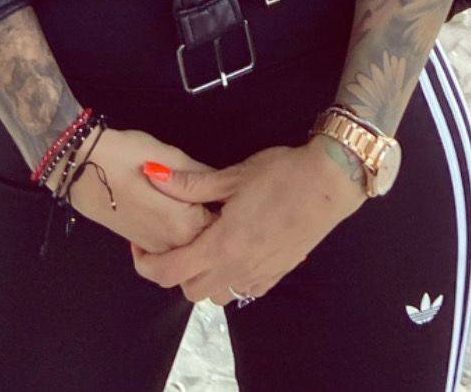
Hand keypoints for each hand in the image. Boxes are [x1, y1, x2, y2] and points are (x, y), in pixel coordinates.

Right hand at [47, 127, 219, 252]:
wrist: (80, 166)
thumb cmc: (126, 156)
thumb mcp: (171, 157)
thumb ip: (202, 177)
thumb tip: (225, 185)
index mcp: (187, 225)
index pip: (226, 226)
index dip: (233, 209)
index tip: (235, 194)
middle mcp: (174, 246)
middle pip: (210, 243)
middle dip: (218, 226)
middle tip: (218, 198)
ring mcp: (156, 249)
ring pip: (190, 249)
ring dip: (199, 233)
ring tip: (199, 203)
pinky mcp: (141, 245)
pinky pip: (171, 249)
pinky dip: (180, 236)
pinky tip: (178, 210)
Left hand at [130, 136, 366, 304]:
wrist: (329, 183)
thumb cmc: (281, 174)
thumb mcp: (232, 175)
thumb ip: (190, 183)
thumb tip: (152, 174)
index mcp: (222, 244)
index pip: (170, 272)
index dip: (146, 265)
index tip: (141, 247)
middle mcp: (238, 268)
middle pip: (190, 290)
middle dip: (176, 270)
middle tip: (177, 239)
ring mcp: (259, 275)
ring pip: (217, 295)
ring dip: (204, 278)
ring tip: (206, 244)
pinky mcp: (277, 275)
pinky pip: (242, 290)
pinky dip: (230, 279)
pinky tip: (235, 249)